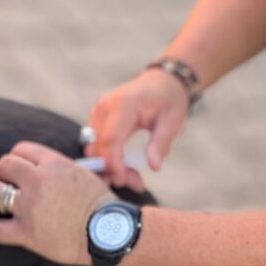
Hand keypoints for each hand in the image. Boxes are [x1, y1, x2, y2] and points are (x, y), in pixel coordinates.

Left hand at [0, 142, 114, 265]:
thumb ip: (62, 170)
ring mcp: (30, 206)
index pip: (21, 150)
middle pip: (4, 166)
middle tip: (1, 179)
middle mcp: (38, 181)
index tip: (15, 166)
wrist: (110, 232)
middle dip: (0, 171)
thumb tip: (49, 170)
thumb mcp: (85, 174)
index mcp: (54, 163)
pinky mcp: (26, 232)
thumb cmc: (101, 206)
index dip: (15, 157)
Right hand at [87, 69, 188, 191]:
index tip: (126, 180)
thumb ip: (161, 143)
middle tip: (136, 183)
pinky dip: (108, 159)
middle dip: (112, 170)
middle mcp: (105, 106)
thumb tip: (153, 167)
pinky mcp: (97, 118)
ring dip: (110, 167)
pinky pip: (96, 144)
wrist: (161, 82)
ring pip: (93, 148)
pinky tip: (126, 166)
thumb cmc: (168, 100)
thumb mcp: (172, 121)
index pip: (110, 140)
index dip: (114, 164)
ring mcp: (98, 111)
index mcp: (124, 104)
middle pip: (97, 147)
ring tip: (134, 176)